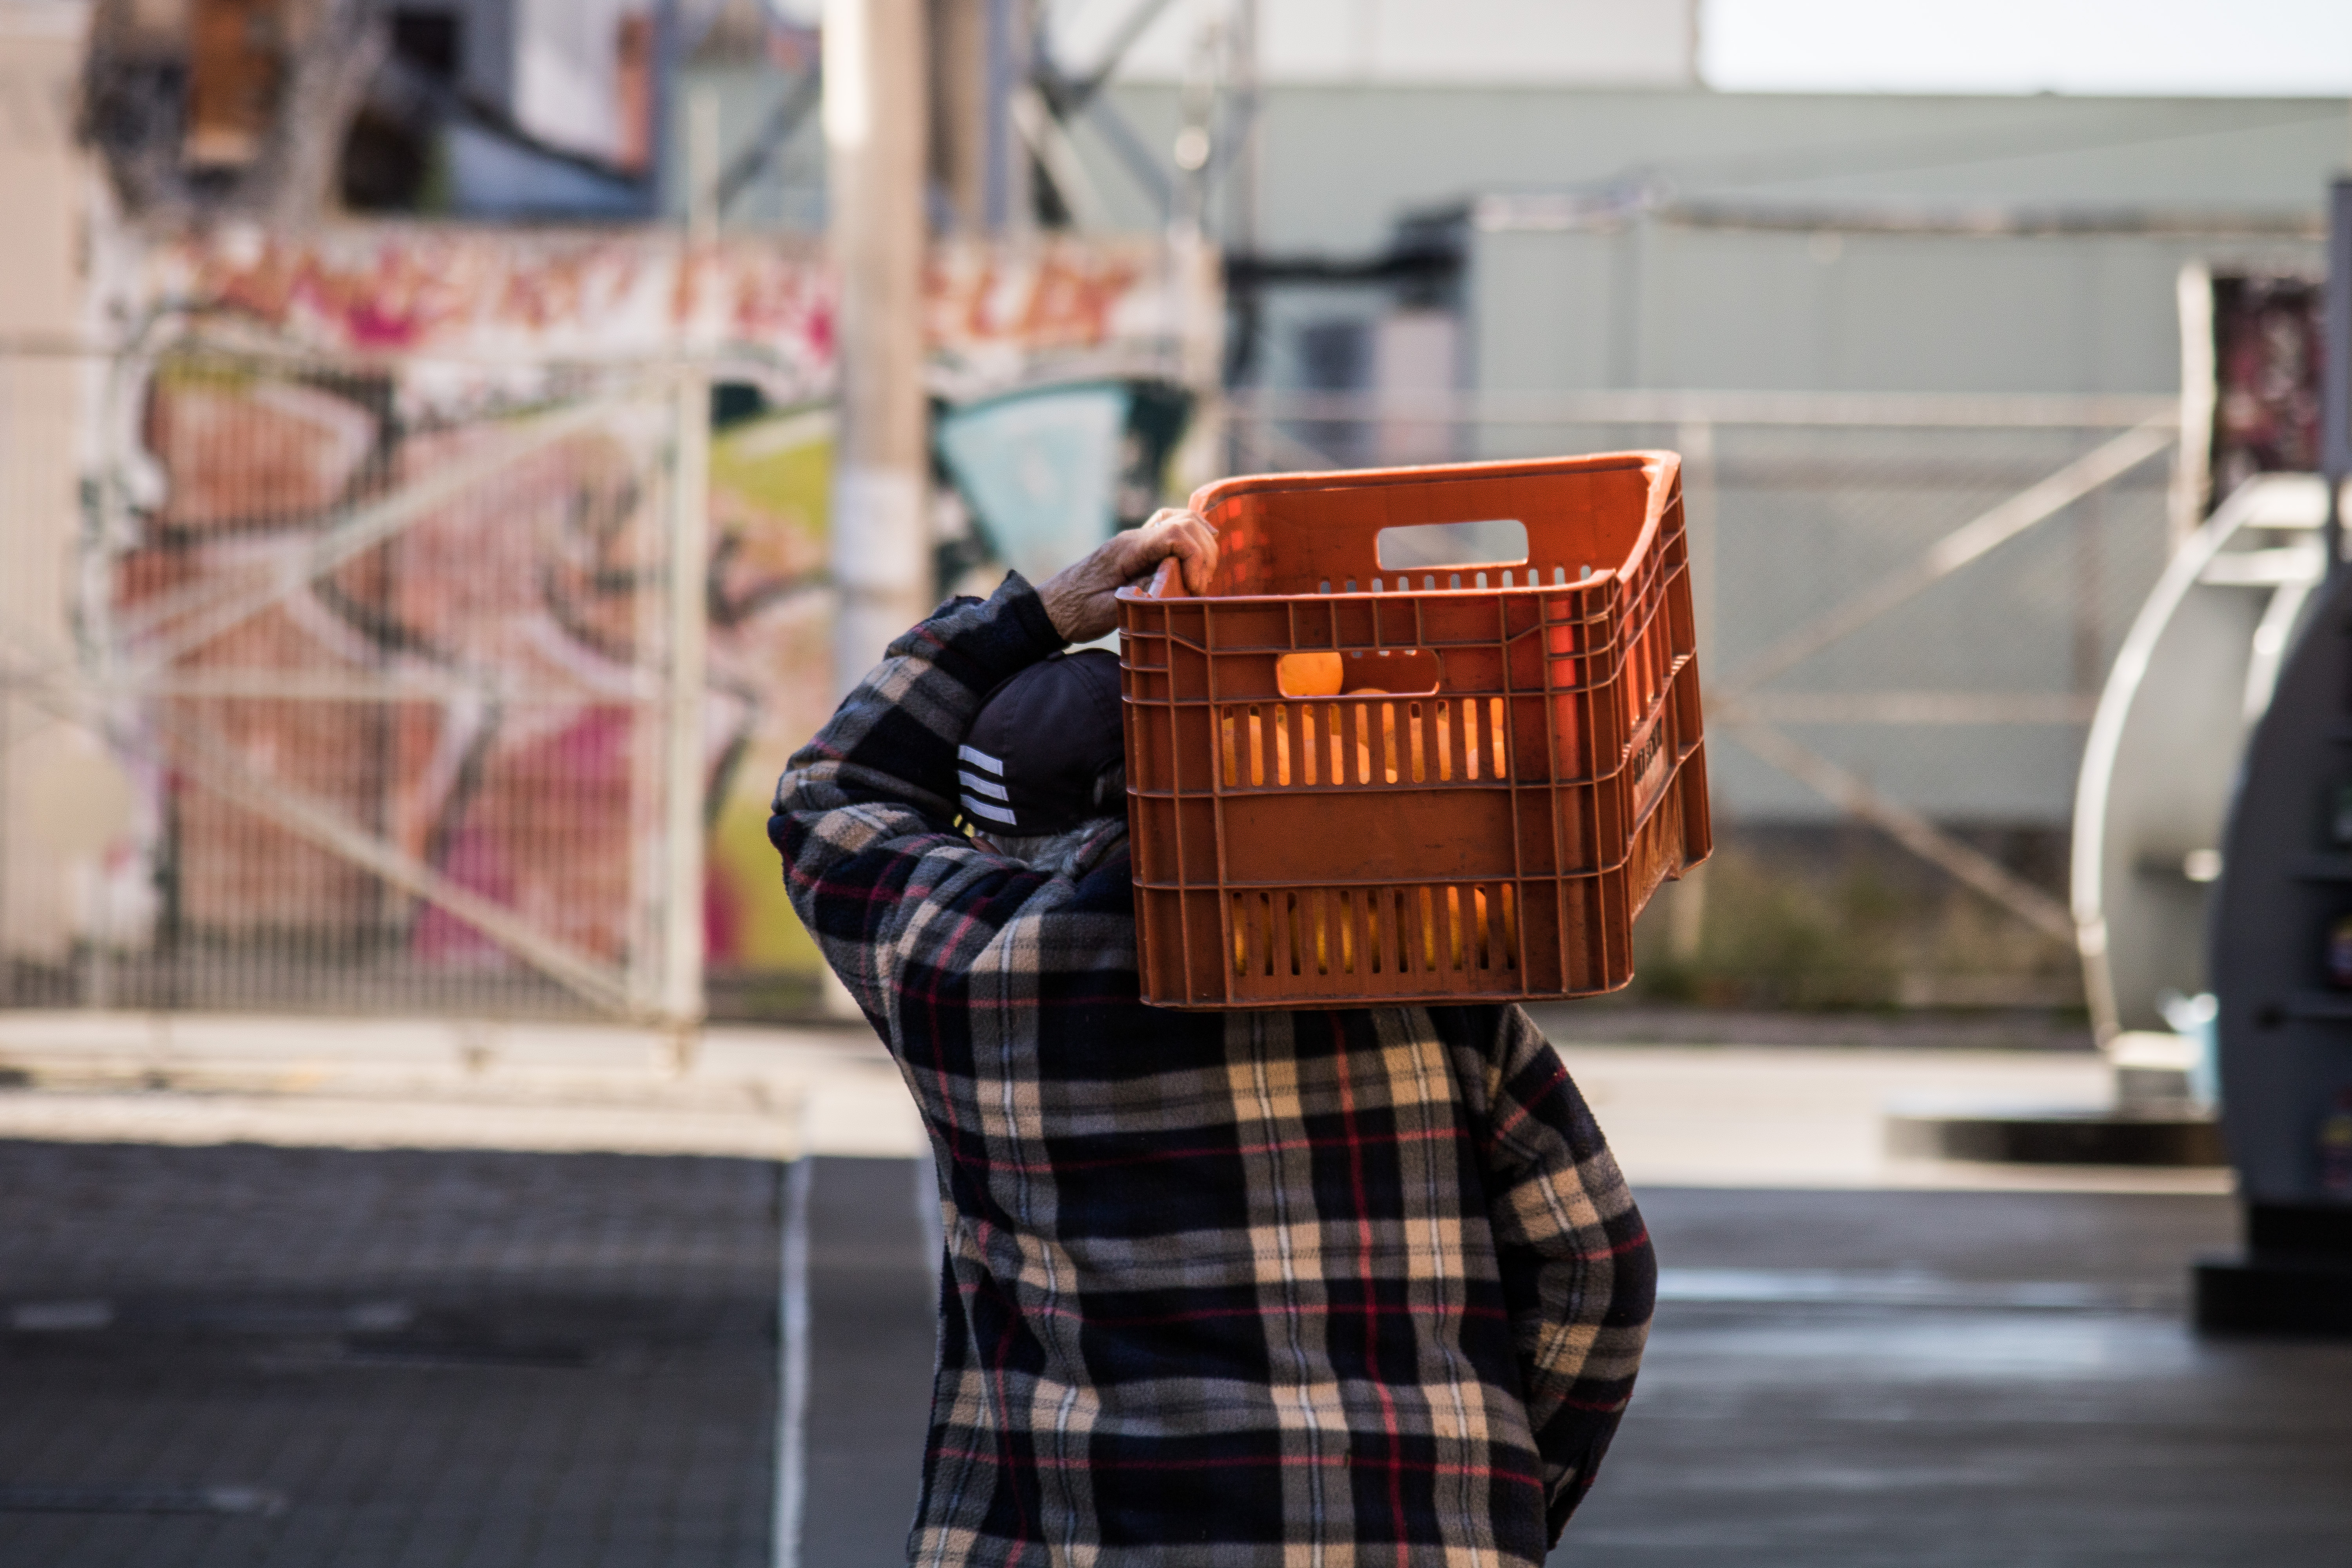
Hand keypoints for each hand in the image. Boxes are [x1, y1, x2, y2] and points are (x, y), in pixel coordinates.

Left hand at [1038, 508, 1218, 642]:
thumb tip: (1172, 581)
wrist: (1053, 608)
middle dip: (1204, 554)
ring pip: (1184, 521)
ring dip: (1202, 547)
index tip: (1195, 589)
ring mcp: (1139, 540)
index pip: (1175, 533)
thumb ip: (1141, 594)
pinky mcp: (1142, 550)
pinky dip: (1194, 540)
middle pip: (1187, 523)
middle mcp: (1135, 538)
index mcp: (1127, 549)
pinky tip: (1200, 559)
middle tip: (1199, 588)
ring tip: (1200, 579)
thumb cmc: (1077, 613)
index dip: (1196, 557)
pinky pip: (1175, 531)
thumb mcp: (1108, 610)